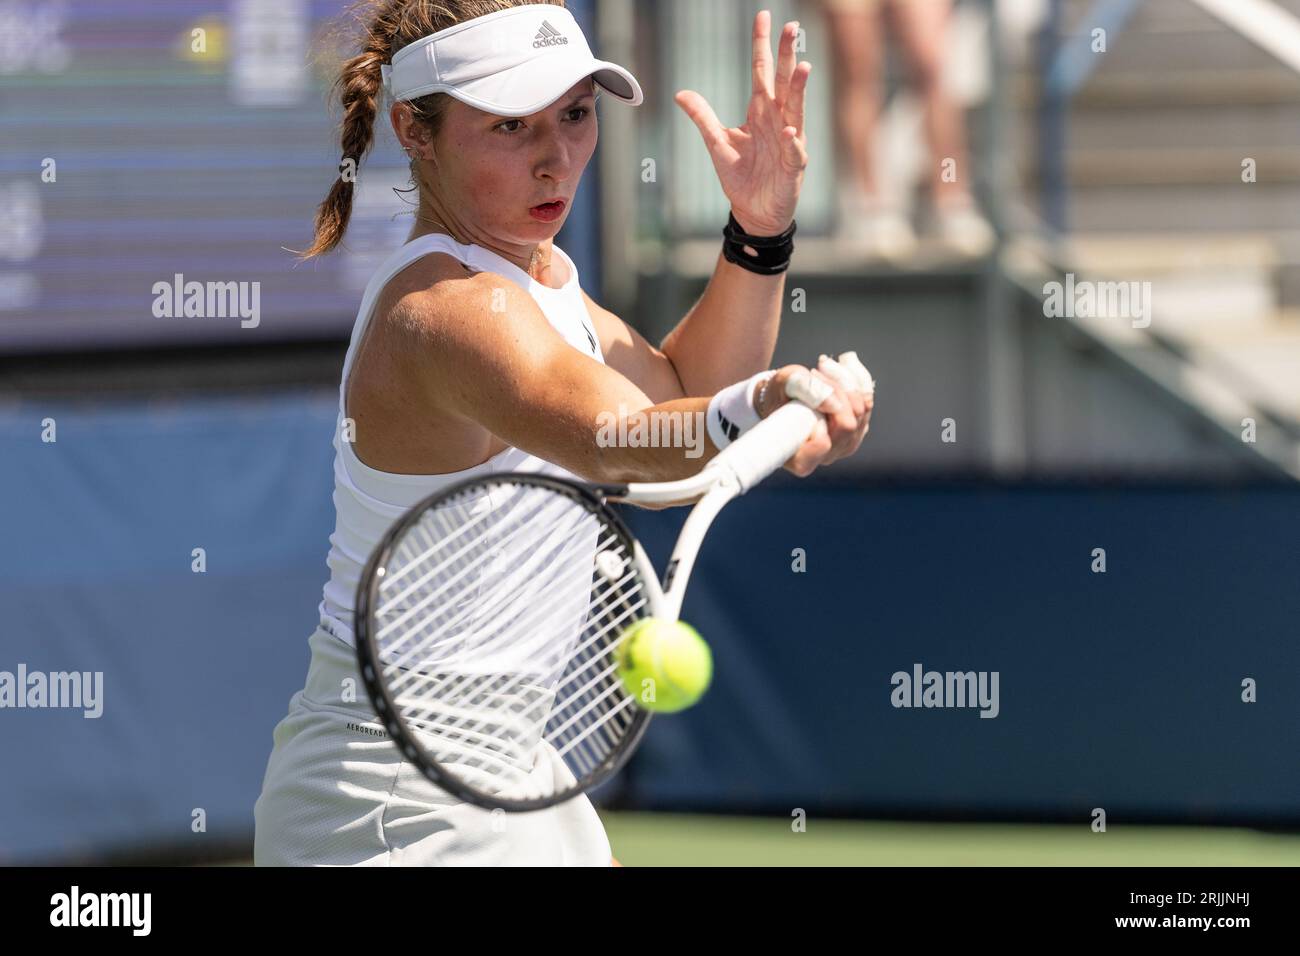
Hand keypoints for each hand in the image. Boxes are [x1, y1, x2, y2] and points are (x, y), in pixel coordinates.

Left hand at [674, 10, 810, 236]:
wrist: (753, 212)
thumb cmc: (742, 178)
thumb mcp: (717, 144)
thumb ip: (703, 117)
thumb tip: (681, 93)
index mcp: (759, 111)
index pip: (761, 71)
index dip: (762, 45)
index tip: (764, 16)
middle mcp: (777, 120)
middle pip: (782, 82)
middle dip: (786, 55)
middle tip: (791, 27)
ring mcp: (789, 141)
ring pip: (796, 109)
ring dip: (799, 89)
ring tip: (802, 67)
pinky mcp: (793, 165)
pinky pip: (794, 149)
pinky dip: (791, 140)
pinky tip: (788, 130)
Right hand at [755, 355, 873, 476]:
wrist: (786, 395)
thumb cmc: (780, 394)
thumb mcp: (784, 383)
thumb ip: (805, 388)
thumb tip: (835, 403)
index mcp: (800, 457)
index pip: (822, 445)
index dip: (819, 421)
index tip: (804, 404)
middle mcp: (825, 456)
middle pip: (847, 424)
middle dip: (834, 390)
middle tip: (814, 371)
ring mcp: (845, 444)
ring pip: (861, 410)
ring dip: (844, 381)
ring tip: (823, 369)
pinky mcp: (859, 429)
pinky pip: (867, 402)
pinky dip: (856, 380)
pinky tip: (839, 368)